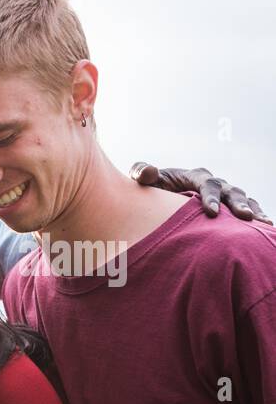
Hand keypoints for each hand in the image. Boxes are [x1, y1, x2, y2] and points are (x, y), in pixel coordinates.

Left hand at [130, 162, 270, 223]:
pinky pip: (246, 210)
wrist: (156, 198)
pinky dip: (256, 218)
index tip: (211, 213)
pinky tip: (265, 231)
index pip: (206, 184)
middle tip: (244, 217)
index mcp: (194, 176)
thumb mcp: (142, 179)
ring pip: (243, 200)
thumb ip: (141, 173)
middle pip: (230, 191)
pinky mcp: (228, 207)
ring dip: (252, 211)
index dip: (210, 197)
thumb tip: (147, 172)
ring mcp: (223, 195)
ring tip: (262, 224)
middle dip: (237, 204)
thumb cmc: (149, 189)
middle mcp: (213, 183)